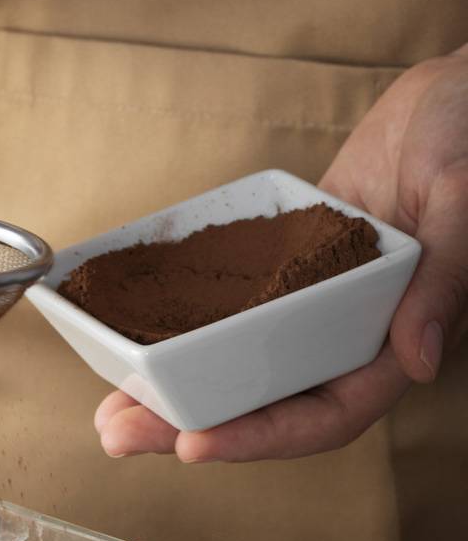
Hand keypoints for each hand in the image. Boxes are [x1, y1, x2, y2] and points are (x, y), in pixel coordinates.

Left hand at [95, 49, 467, 463]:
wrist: (452, 95)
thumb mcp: (463, 202)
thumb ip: (444, 282)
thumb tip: (419, 359)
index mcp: (399, 337)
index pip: (329, 413)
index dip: (264, 437)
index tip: (196, 445)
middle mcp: (351, 333)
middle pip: (269, 402)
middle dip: (194, 427)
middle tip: (118, 437)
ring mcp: (311, 302)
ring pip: (240, 363)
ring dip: (176, 391)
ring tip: (108, 412)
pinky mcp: (283, 264)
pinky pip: (230, 307)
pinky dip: (182, 325)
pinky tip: (129, 336)